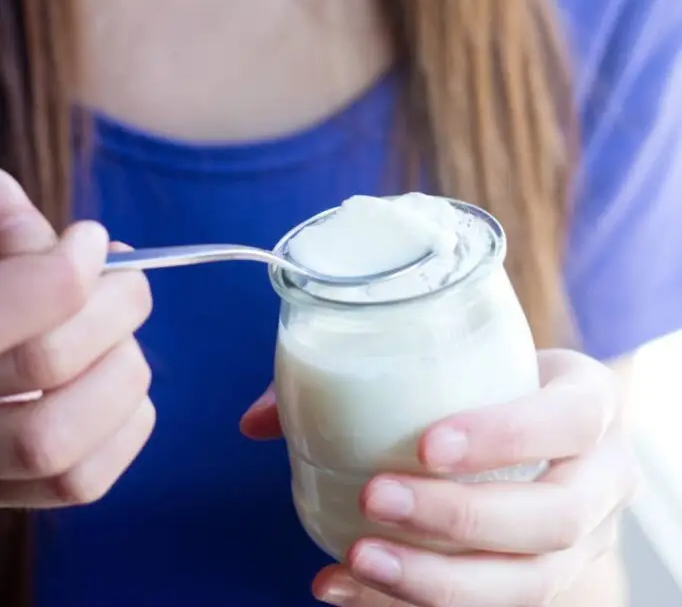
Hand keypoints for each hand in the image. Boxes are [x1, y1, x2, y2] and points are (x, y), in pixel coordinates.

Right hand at [0, 171, 154, 507]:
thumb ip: (0, 227)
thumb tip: (29, 221)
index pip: (7, 309)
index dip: (66, 269)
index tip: (90, 240)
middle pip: (47, 365)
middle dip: (112, 306)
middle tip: (124, 277)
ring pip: (61, 441)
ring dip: (121, 368)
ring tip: (117, 331)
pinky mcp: (10, 497)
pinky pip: (83, 482)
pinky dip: (126, 421)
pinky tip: (114, 374)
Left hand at [242, 350, 637, 606]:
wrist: (551, 424)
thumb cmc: (496, 378)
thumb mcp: (463, 353)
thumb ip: (367, 371)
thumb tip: (257, 421)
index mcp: (589, 403)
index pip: (566, 420)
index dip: (505, 436)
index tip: (427, 444)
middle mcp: (600, 479)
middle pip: (551, 518)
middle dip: (457, 516)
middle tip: (375, 498)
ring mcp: (582, 543)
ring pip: (528, 583)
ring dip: (436, 579)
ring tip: (355, 559)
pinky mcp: (548, 582)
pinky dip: (417, 605)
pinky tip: (349, 591)